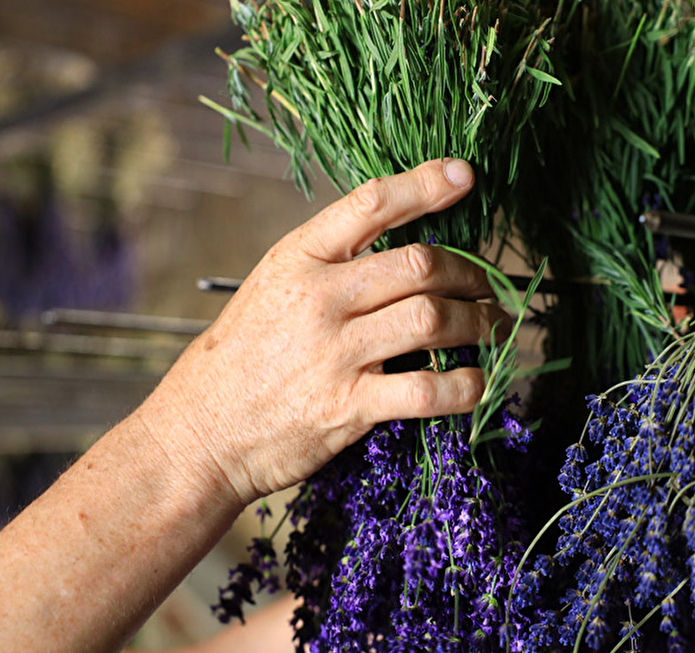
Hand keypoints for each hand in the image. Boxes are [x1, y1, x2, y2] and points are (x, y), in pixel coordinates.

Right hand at [138, 158, 504, 506]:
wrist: (200, 433)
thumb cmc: (241, 359)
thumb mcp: (271, 289)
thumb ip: (331, 266)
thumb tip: (406, 252)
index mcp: (297, 259)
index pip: (370, 204)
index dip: (423, 185)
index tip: (462, 175)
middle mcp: (318, 299)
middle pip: (419, 264)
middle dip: (469, 272)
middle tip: (488, 285)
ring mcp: (334, 353)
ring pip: (432, 319)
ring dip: (478, 322)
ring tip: (494, 328)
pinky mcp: (348, 406)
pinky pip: (427, 389)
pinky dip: (465, 385)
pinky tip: (477, 381)